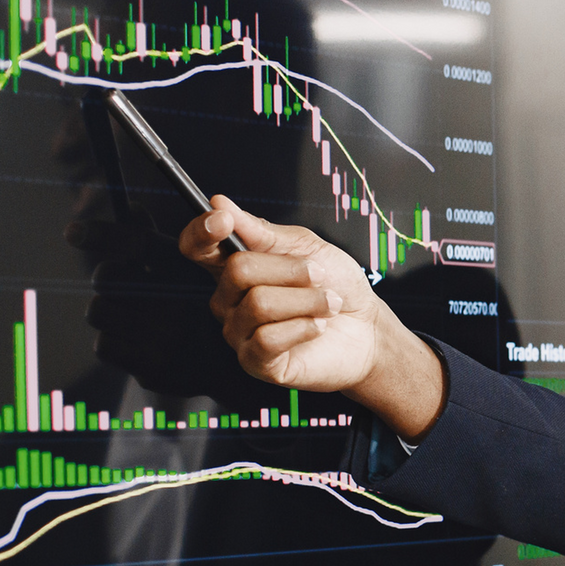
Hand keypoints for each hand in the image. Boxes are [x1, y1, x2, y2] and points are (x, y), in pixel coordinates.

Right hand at [180, 196, 445, 438]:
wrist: (367, 326)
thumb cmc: (335, 283)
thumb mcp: (305, 246)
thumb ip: (261, 230)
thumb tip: (218, 203)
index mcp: (234, 265)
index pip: (197, 247)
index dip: (201, 232)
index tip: (223, 220)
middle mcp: (228, 299)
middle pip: (239, 270)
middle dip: (291, 269)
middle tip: (320, 275)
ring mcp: (239, 332)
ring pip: (258, 304)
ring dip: (306, 300)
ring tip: (328, 303)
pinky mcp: (256, 362)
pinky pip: (268, 339)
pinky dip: (304, 327)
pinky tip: (318, 327)